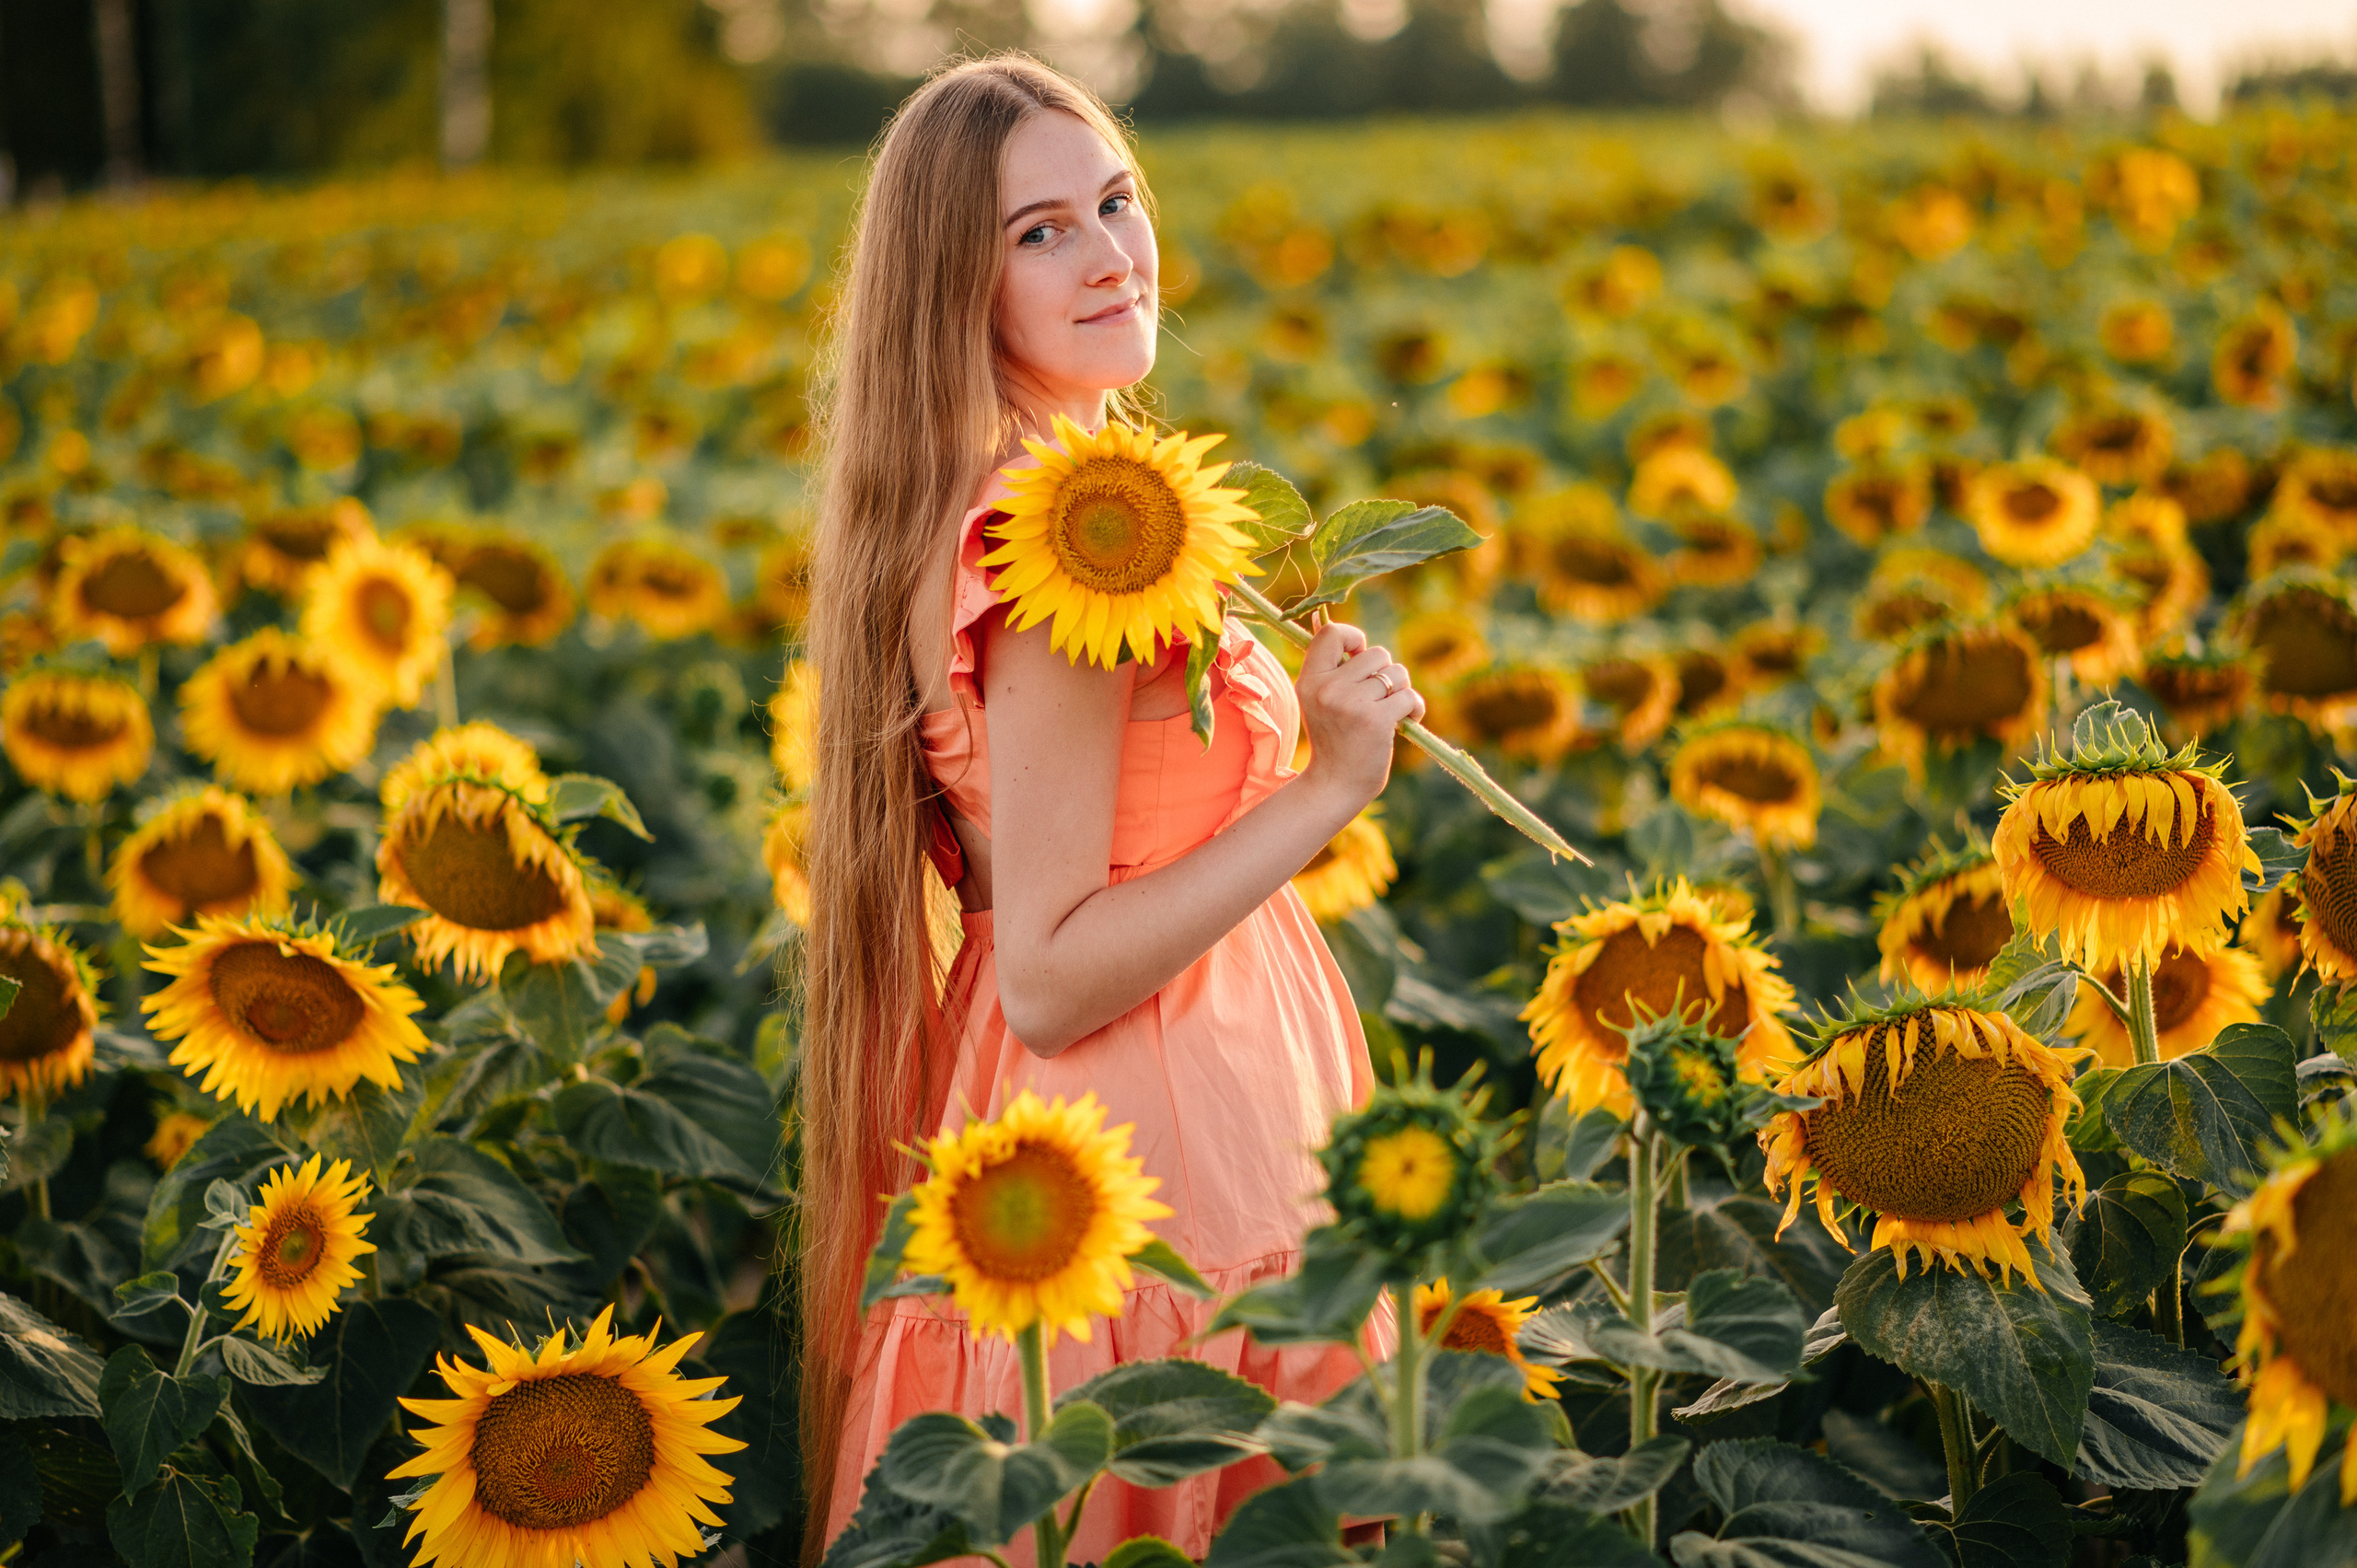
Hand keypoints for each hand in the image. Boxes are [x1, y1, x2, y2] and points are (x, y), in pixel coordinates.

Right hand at [1294, 619, 1424, 810]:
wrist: (1335, 786)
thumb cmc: (1334, 740)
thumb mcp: (1318, 699)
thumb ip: (1330, 667)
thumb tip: (1329, 621)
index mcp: (1309, 680)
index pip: (1332, 633)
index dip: (1354, 638)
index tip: (1359, 660)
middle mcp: (1327, 689)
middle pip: (1376, 653)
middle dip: (1386, 673)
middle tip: (1378, 698)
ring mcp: (1351, 704)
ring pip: (1397, 674)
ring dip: (1401, 691)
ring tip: (1389, 712)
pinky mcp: (1376, 720)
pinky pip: (1409, 696)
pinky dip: (1414, 708)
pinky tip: (1406, 721)